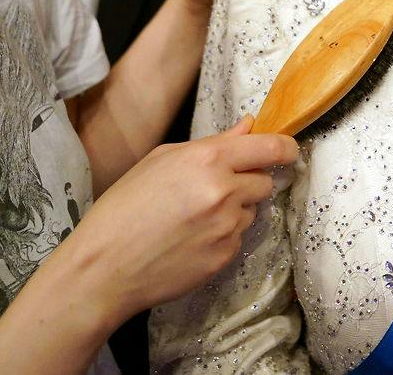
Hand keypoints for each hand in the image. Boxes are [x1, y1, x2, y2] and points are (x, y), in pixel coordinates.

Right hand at [61, 115, 297, 321]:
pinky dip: (222, 236)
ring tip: (194, 218)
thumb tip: (249, 127)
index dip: (286, 148)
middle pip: (265, 181)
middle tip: (216, 190)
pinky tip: (191, 240)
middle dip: (249, 182)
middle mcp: (224, 190)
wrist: (104, 266)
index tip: (288, 151)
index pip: (270, 147)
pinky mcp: (226, 256)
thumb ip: (213, 143)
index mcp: (208, 159)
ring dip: (234, 211)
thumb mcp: (161, 161)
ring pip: (251, 211)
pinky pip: (238, 238)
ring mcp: (227, 226)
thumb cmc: (124, 207)